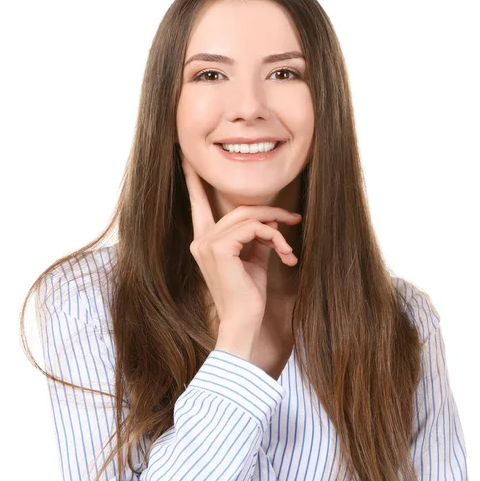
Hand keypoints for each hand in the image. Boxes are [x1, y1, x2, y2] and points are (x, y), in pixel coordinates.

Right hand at [180, 151, 301, 326]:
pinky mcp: (220, 248)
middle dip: (270, 212)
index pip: (197, 204)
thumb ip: (254, 238)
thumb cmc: (247, 295)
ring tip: (289, 248)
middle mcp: (200, 240)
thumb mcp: (252, 261)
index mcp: (203, 241)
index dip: (192, 179)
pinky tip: (285, 254)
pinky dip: (274, 237)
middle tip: (293, 219)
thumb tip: (268, 223)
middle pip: (240, 208)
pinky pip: (253, 228)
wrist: (243, 323)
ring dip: (276, 227)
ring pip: (249, 216)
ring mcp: (207, 243)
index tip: (186, 157)